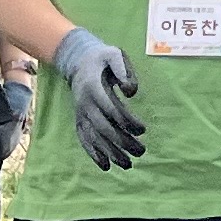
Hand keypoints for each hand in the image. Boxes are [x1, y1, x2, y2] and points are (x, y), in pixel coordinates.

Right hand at [52, 27, 145, 168]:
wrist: (78, 60)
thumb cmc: (102, 58)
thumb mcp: (114, 54)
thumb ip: (124, 70)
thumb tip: (131, 92)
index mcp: (94, 88)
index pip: (111, 109)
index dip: (127, 121)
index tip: (143, 129)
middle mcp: (85, 104)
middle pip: (104, 128)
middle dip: (122, 142)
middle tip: (141, 152)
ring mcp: (80, 114)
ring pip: (94, 137)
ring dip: (110, 153)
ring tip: (128, 164)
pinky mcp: (79, 120)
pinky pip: (84, 139)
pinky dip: (93, 154)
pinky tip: (105, 166)